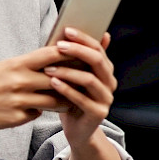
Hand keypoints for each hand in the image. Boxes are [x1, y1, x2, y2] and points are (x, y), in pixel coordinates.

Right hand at [0, 45, 85, 129]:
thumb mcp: (6, 67)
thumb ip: (29, 64)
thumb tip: (54, 61)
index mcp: (16, 64)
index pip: (50, 55)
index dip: (69, 54)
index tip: (82, 54)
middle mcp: (19, 81)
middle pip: (57, 79)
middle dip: (71, 81)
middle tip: (84, 82)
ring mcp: (18, 100)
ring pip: (53, 101)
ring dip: (63, 101)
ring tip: (69, 100)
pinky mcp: (16, 117)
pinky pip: (38, 114)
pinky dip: (40, 112)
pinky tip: (40, 111)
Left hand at [44, 28, 116, 149]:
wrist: (76, 129)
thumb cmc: (71, 97)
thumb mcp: (74, 75)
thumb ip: (77, 56)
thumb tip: (76, 33)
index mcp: (106, 70)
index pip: (98, 48)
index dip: (83, 38)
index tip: (66, 30)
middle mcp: (110, 83)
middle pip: (97, 61)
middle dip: (77, 51)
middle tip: (59, 46)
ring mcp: (106, 99)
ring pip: (89, 79)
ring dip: (67, 71)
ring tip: (49, 68)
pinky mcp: (99, 113)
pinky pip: (82, 99)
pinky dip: (66, 89)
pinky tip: (53, 82)